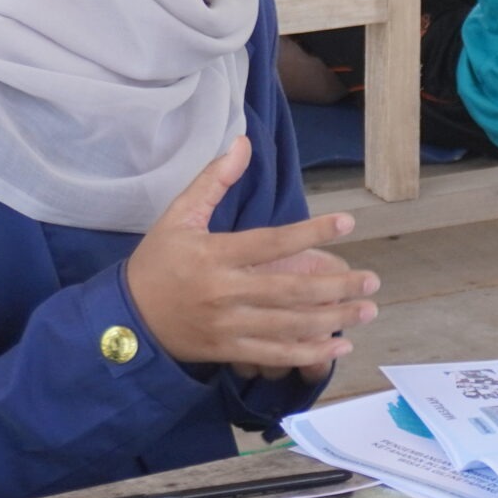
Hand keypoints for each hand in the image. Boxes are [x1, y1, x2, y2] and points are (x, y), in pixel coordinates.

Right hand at [125, 137, 377, 373]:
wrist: (125, 321)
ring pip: (289, 325)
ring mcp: (228, 326)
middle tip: (372, 279)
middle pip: (290, 290)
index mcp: (214, 255)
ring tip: (368, 309)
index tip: (347, 222)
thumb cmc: (156, 263)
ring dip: (333, 319)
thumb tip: (242, 143)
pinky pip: (275, 354)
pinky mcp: (229, 351)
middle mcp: (225, 292)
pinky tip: (339, 346)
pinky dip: (309, 352)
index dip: (311, 232)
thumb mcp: (178, 217)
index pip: (271, 242)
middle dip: (337, 286)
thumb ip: (213, 181)